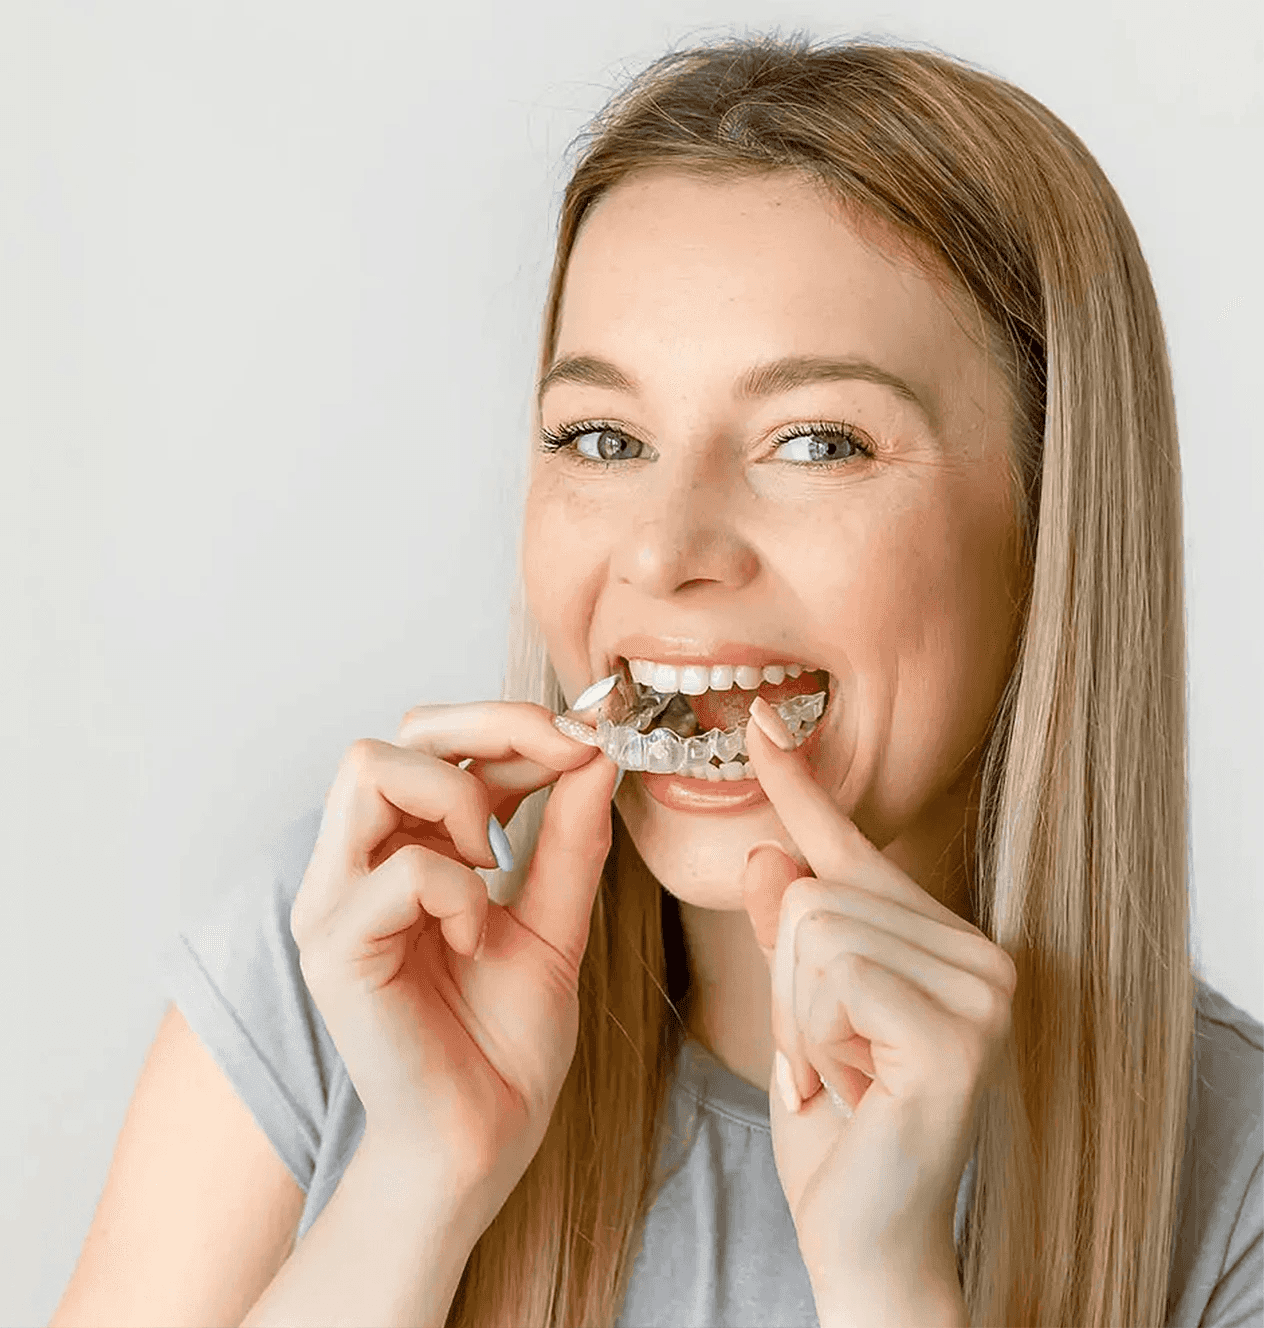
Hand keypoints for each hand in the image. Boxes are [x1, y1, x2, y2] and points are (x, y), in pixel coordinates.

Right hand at [290, 700, 617, 1228]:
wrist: (483, 1141)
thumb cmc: (505, 1043)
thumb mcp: (556, 924)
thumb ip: (569, 838)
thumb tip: (596, 753)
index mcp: (400, 852)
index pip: (430, 741)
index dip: (511, 724)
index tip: (585, 741)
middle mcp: (353, 866)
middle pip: (393, 734)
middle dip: (490, 727)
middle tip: (561, 760)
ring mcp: (332, 902)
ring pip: (369, 768)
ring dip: (459, 798)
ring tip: (495, 865)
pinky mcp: (333, 947)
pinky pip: (401, 869)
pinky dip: (460, 892)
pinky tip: (476, 940)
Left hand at [741, 697, 1013, 1323]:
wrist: (863, 1238)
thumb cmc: (834, 1126)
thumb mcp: (797, 1011)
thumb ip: (790, 932)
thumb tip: (770, 849)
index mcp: (943, 941)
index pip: (852, 850)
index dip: (801, 786)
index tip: (763, 721)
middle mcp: (982, 954)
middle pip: (815, 887)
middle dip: (788, 985)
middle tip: (825, 1060)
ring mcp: (982, 991)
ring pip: (815, 926)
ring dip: (799, 1018)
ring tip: (841, 1076)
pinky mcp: (958, 1031)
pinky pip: (833, 974)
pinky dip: (813, 1037)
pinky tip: (853, 1088)